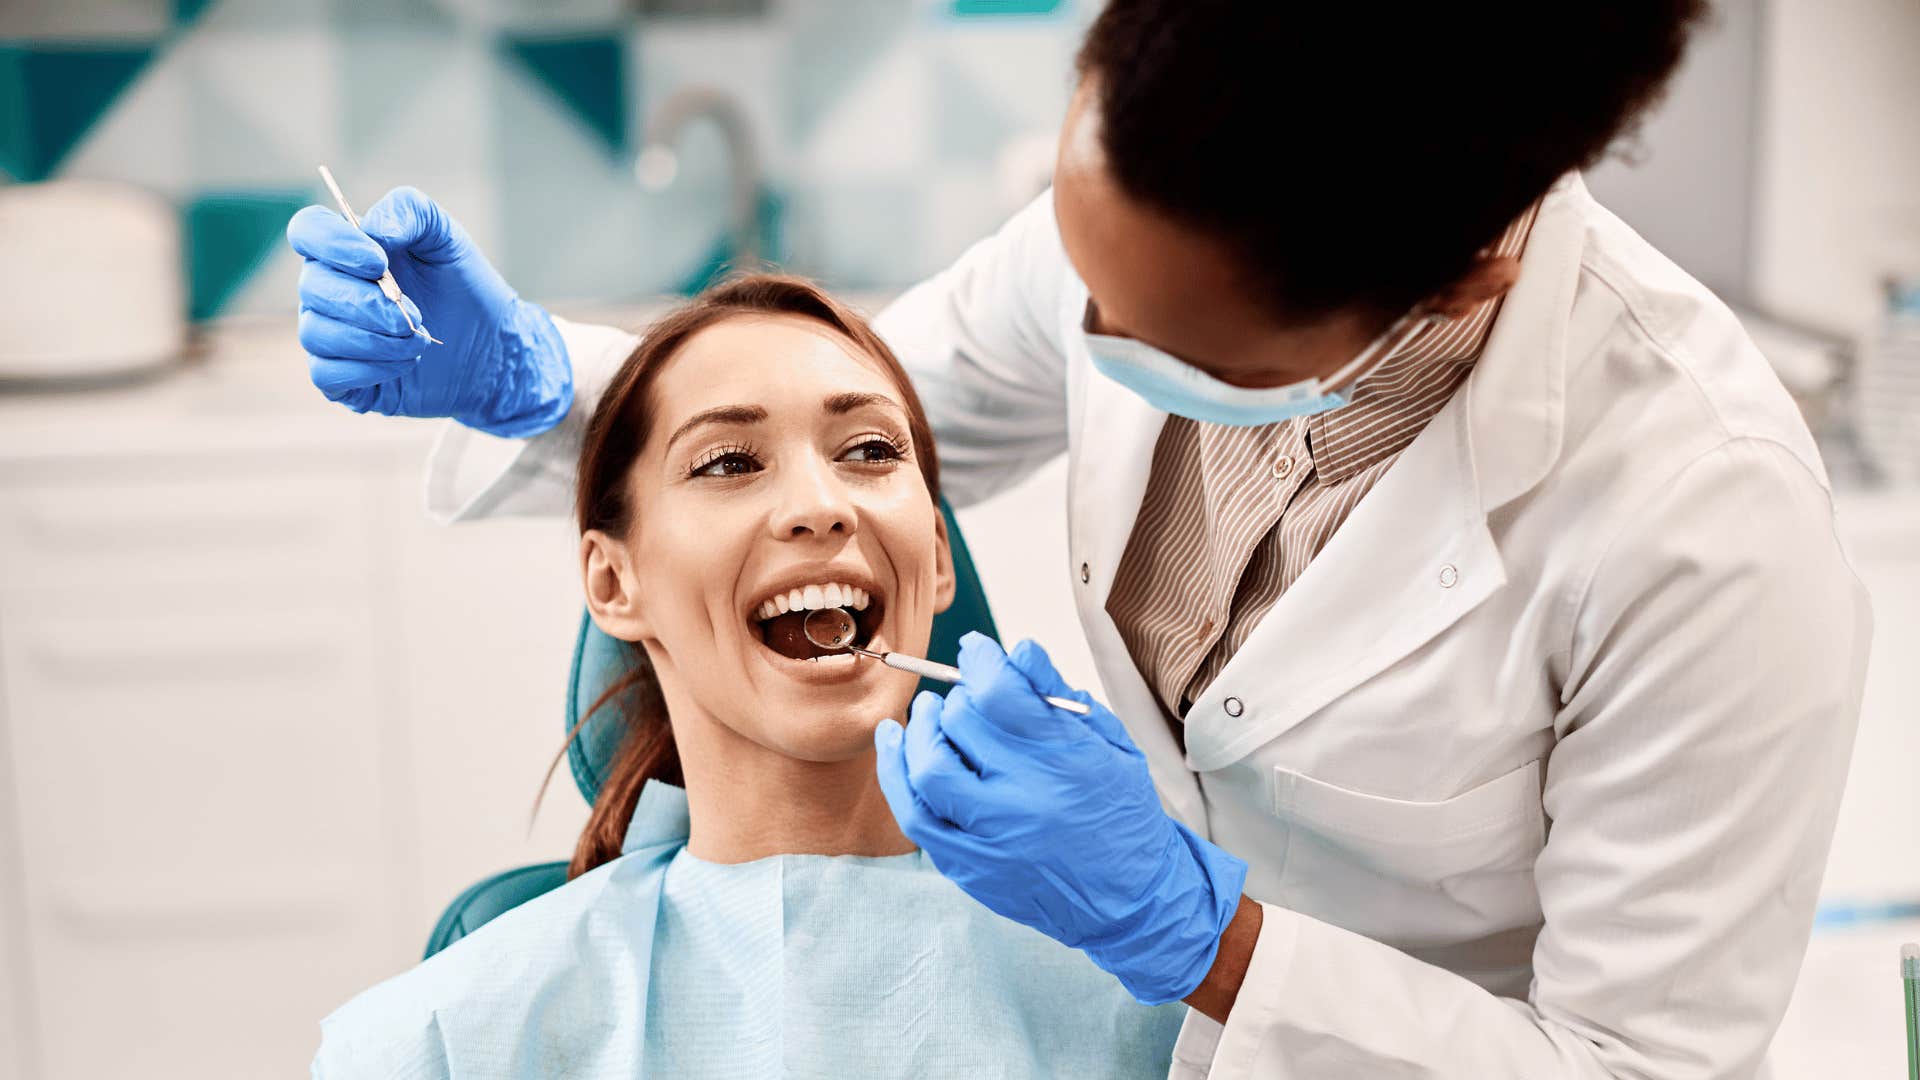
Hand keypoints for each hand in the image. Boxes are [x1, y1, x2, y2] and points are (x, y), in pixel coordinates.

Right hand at [285, 187, 570, 435]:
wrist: (490, 347)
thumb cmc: (462, 287)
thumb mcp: (445, 237)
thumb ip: (409, 212)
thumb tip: (373, 230)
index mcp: (345, 249)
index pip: (307, 230)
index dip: (333, 244)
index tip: (378, 262)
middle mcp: (327, 289)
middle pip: (313, 287)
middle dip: (367, 303)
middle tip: (415, 315)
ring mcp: (329, 334)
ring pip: (316, 333)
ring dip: (374, 339)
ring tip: (419, 340)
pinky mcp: (340, 379)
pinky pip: (327, 374)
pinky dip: (369, 369)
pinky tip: (405, 364)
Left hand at [874, 632, 1247, 1004]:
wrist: (1130, 900)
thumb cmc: (1121, 813)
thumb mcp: (1111, 744)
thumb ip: (1058, 696)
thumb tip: (1017, 650)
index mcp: (1066, 760)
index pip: (1000, 692)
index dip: (980, 660)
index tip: (975, 651)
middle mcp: (1025, 798)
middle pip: (962, 723)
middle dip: (957, 697)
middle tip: (962, 695)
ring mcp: (993, 837)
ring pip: (929, 768)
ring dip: (918, 730)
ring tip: (926, 714)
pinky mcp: (970, 867)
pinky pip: (916, 815)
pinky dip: (897, 773)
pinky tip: (895, 744)